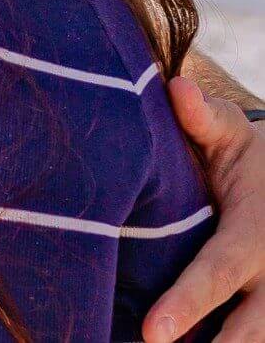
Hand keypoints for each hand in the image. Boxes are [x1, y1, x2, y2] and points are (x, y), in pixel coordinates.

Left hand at [143, 77, 264, 342]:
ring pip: (256, 338)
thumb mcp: (229, 133)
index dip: (187, 303)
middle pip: (247, 328)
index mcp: (255, 233)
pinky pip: (256, 333)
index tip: (151, 332)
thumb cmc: (246, 156)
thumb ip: (202, 118)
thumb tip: (178, 88)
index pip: (217, 274)